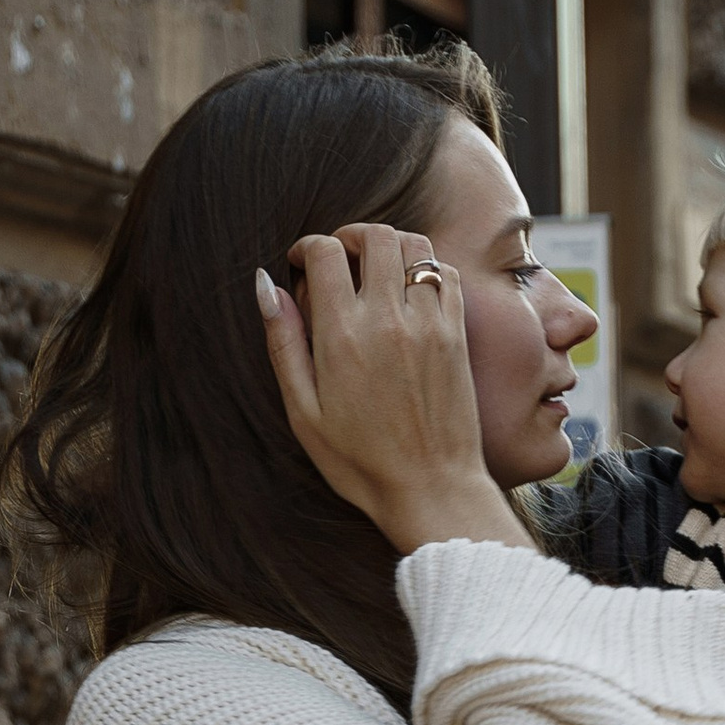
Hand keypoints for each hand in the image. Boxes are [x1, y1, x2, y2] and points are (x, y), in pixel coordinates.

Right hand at [256, 225, 531, 557]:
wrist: (432, 488)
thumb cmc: (360, 462)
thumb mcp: (304, 412)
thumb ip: (284, 343)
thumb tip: (267, 287)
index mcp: (341, 336)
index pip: (325, 253)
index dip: (308, 246)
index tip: (302, 263)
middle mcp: (388, 319)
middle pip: (373, 236)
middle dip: (350, 235)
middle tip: (339, 257)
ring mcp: (428, 324)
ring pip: (414, 246)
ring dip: (390, 244)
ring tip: (374, 266)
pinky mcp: (457, 334)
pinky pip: (447, 273)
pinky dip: (427, 266)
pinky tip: (410, 289)